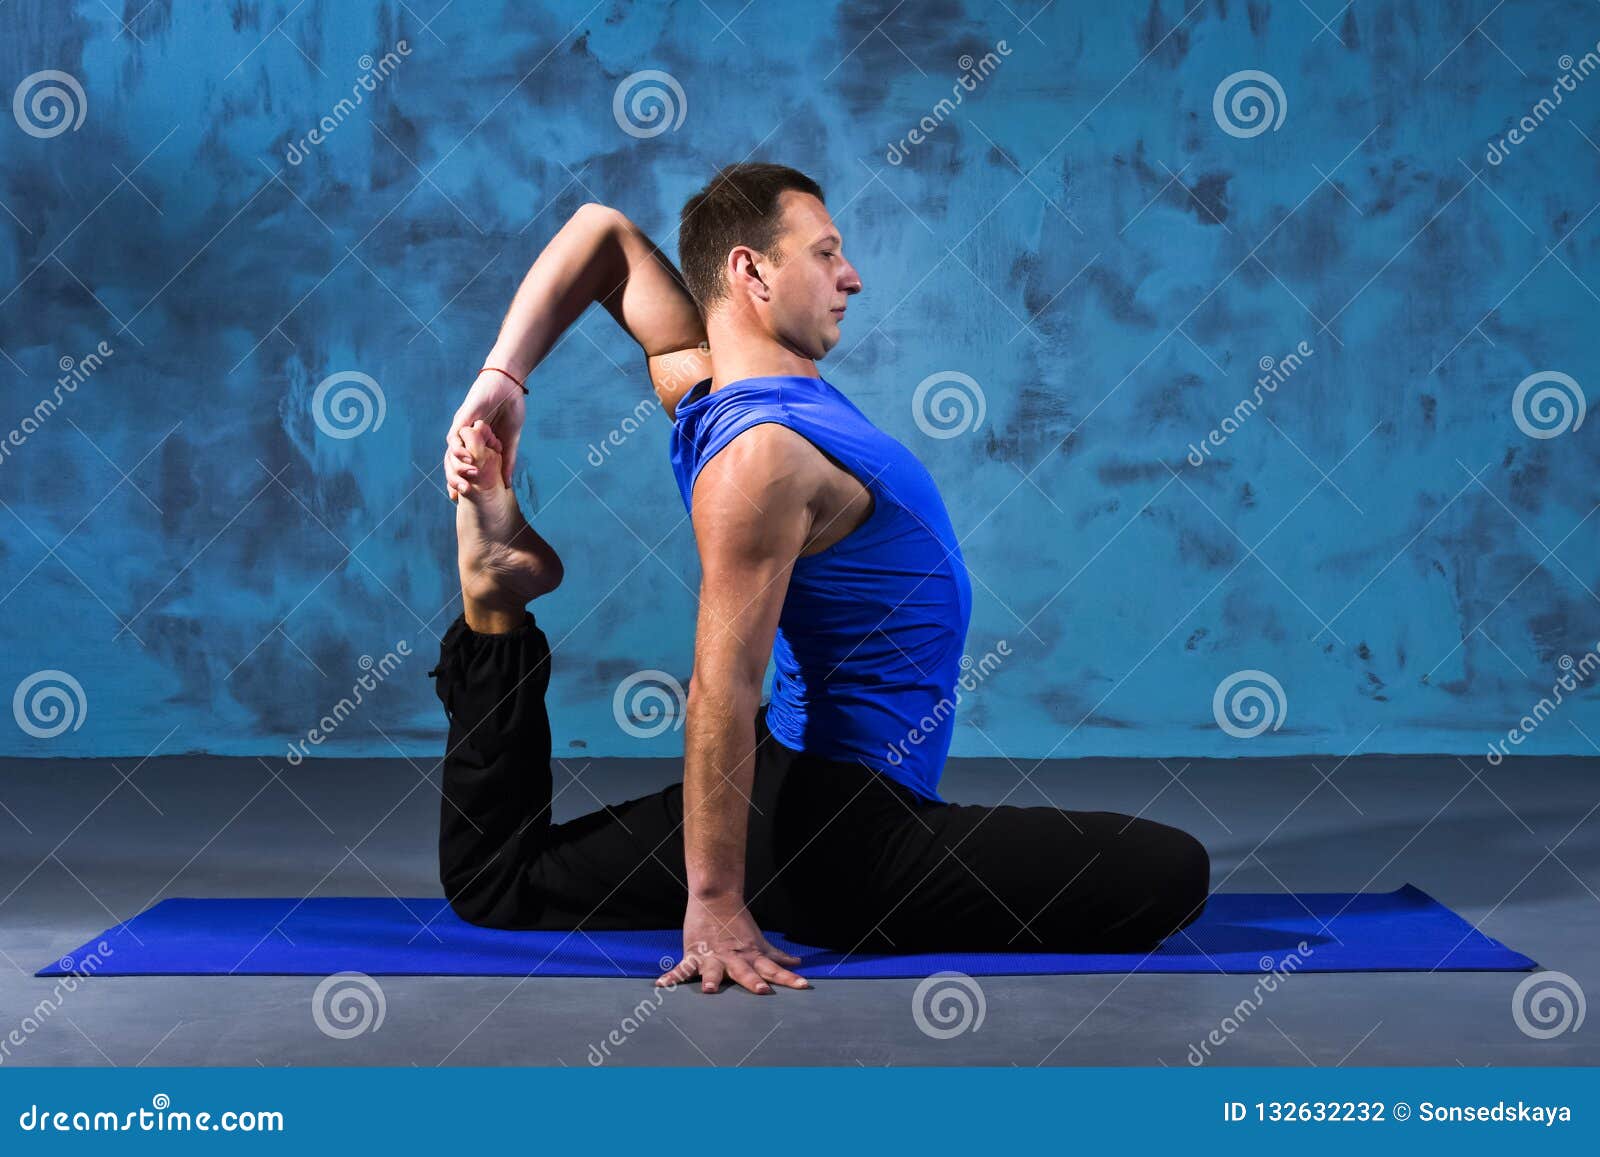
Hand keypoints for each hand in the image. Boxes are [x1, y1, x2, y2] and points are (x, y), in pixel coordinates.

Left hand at [446, 369, 525, 496]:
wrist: (509, 384)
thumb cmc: (510, 408)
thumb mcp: (511, 440)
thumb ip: (507, 461)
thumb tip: (507, 484)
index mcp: (475, 444)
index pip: (463, 466)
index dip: (460, 481)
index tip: (461, 499)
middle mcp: (464, 437)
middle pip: (451, 462)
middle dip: (453, 480)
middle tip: (459, 496)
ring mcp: (461, 428)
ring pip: (450, 452)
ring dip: (454, 469)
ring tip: (463, 484)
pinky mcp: (463, 417)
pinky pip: (454, 436)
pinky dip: (457, 448)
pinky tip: (465, 459)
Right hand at [656, 895, 809, 994]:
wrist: (716, 898)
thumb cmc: (738, 923)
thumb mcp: (759, 941)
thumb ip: (776, 956)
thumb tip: (798, 963)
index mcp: (751, 955)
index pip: (773, 969)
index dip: (788, 978)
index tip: (804, 986)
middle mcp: (733, 958)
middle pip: (746, 971)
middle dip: (753, 981)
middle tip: (763, 991)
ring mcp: (713, 956)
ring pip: (714, 970)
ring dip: (712, 979)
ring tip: (710, 990)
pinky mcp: (694, 953)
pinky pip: (682, 968)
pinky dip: (672, 977)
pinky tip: (662, 986)